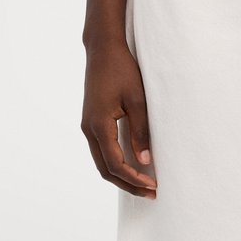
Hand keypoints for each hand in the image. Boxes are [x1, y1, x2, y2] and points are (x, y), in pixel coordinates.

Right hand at [81, 40, 156, 197]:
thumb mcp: (137, 99)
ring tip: (143, 183)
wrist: (103, 49)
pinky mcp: (91, 121)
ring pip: (101, 162)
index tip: (153, 185)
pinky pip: (101, 150)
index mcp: (98, 126)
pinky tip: (132, 163)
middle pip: (105, 170)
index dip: (134, 179)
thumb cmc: (122, 69)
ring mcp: (88, 126)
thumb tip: (144, 161)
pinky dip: (115, 162)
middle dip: (128, 184)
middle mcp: (88, 130)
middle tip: (150, 192)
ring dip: (121, 175)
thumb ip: (140, 131)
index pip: (115, 165)